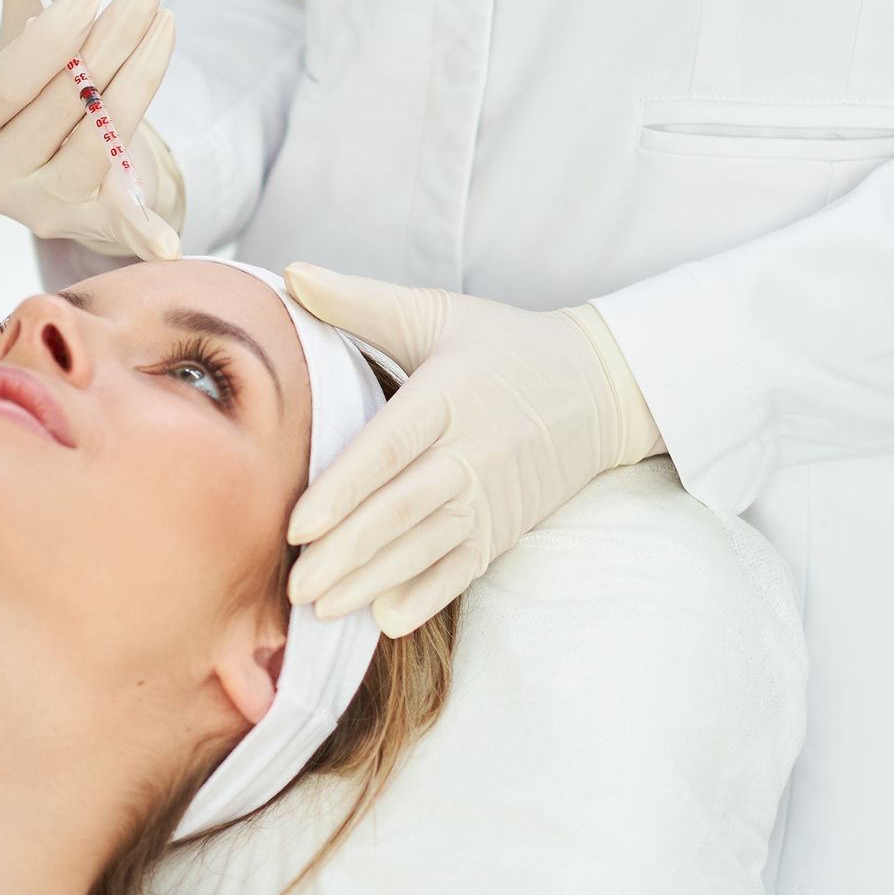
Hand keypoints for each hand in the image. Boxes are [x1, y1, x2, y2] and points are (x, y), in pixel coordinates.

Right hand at [0, 0, 182, 260]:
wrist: (72, 163)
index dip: (52, 35)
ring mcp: (41, 207)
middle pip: (61, 104)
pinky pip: (118, 225)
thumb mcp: (28, 18)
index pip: (9, 78)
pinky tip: (170, 239)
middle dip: (110, 40)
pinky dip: (141, 231)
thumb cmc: (44, 83)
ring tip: (166, 23)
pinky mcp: (90, 227)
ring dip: (140, 80)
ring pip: (102, 140)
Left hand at [281, 270, 663, 632]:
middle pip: (402, 510)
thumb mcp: (436, 313)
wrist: (603, 387)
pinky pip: (463, 570)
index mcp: (448, 396)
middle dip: (346, 553)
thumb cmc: (505, 346)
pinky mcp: (505, 528)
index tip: (297, 524)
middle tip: (295, 585)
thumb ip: (359, 301)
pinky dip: (427, 596)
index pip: (389, 449)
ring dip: (374, 582)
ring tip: (323, 608)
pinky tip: (387, 619)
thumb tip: (291, 275)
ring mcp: (491, 497)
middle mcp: (471, 452)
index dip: (343, 490)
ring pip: (426, 548)